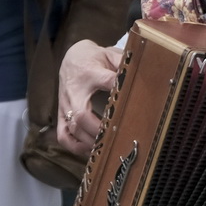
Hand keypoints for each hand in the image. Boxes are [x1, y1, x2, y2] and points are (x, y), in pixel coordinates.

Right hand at [58, 41, 122, 155]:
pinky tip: (91, 150)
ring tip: (107, 146)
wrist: (71, 59)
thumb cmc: (95, 59)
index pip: (105, 80)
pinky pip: (63, 136)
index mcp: (90, 73)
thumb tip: (144, 70)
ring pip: (73, 129)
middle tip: (117, 136)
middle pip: (82, 114)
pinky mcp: (61, 115)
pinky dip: (75, 147)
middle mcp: (74, 92)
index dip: (117, 88)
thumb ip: (124, 63)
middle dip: (99, 129)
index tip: (130, 97)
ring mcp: (65, 105)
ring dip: (90, 141)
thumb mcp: (110, 55)